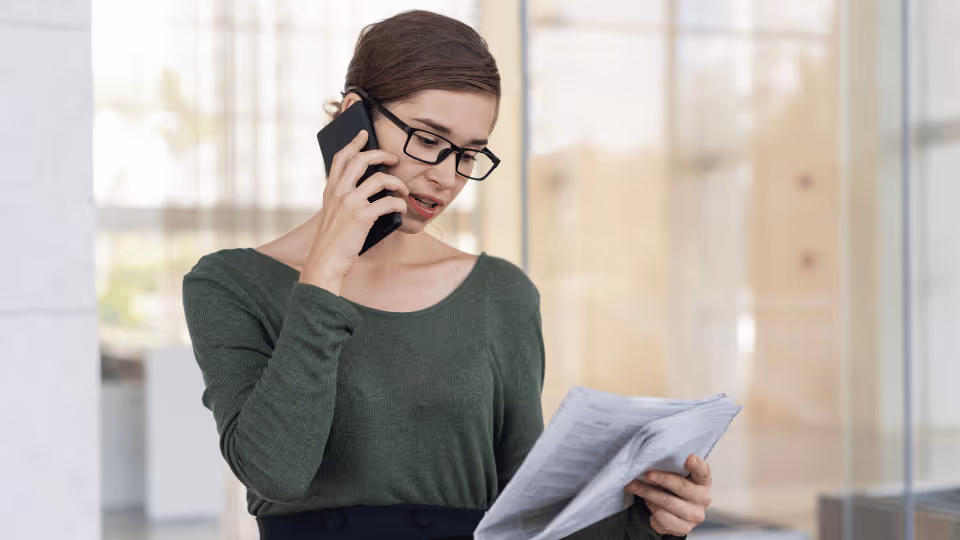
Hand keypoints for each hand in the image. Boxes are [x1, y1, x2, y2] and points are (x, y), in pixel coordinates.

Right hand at [301, 129, 409, 294]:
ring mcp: (350, 202)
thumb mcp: (333, 214)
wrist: (325, 261)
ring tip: (404, 190)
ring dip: (398, 182)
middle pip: (362, 160)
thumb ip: (344, 199)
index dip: (354, 143)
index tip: (364, 134)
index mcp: (331, 190)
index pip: (341, 158)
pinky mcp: (362, 216)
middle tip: (394, 159)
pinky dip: (399, 204)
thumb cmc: (333, 241)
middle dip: (381, 154)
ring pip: (380, 178)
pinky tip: (402, 208)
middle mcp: (338, 192)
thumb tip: (369, 188)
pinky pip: (389, 201)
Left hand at [623, 453, 711, 536]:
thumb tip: (652, 460)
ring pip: (667, 502)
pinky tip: (648, 502)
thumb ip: (672, 466)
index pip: (703, 471)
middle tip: (646, 474)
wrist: (677, 511)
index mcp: (703, 481)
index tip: (689, 458)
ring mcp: (695, 515)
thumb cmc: (676, 487)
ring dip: (648, 493)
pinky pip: (662, 518)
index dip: (696, 465)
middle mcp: (703, 498)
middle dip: (661, 478)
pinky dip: (651, 509)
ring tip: (636, 486)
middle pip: (681, 487)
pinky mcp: (684, 528)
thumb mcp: (677, 474)